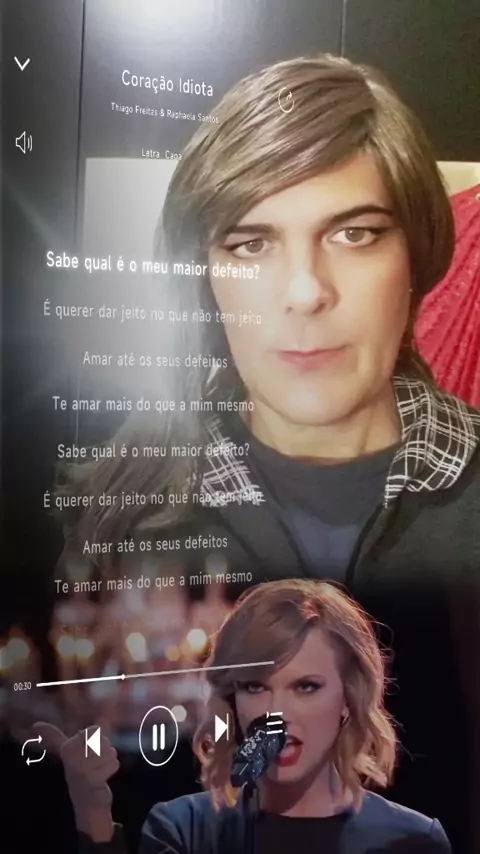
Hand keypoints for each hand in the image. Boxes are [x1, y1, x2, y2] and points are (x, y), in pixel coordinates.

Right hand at [34, 721, 118, 840]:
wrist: (87, 805)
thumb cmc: (79, 773)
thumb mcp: (65, 753)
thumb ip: (52, 737)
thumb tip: (34, 725)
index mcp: (67, 749)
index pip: (95, 730)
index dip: (98, 740)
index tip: (87, 753)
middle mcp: (71, 758)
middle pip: (104, 740)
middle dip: (105, 751)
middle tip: (95, 764)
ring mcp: (82, 770)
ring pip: (110, 751)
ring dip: (109, 761)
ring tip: (99, 771)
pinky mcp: (93, 781)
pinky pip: (114, 763)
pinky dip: (112, 768)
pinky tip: (104, 778)